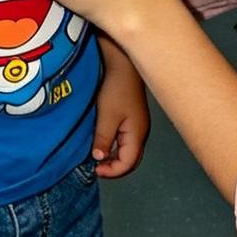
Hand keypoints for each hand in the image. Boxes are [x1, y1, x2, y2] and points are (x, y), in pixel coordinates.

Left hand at [93, 53, 150, 178]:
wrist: (124, 65)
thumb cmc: (118, 88)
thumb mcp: (107, 115)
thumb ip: (104, 138)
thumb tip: (99, 158)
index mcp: (137, 135)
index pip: (128, 163)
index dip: (112, 171)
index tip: (96, 169)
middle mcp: (140, 133)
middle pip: (131, 160)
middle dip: (114, 168)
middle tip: (97, 168)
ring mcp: (138, 126)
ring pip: (128, 151)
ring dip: (114, 157)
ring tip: (98, 156)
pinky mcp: (133, 119)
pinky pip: (126, 141)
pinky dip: (115, 147)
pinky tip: (104, 143)